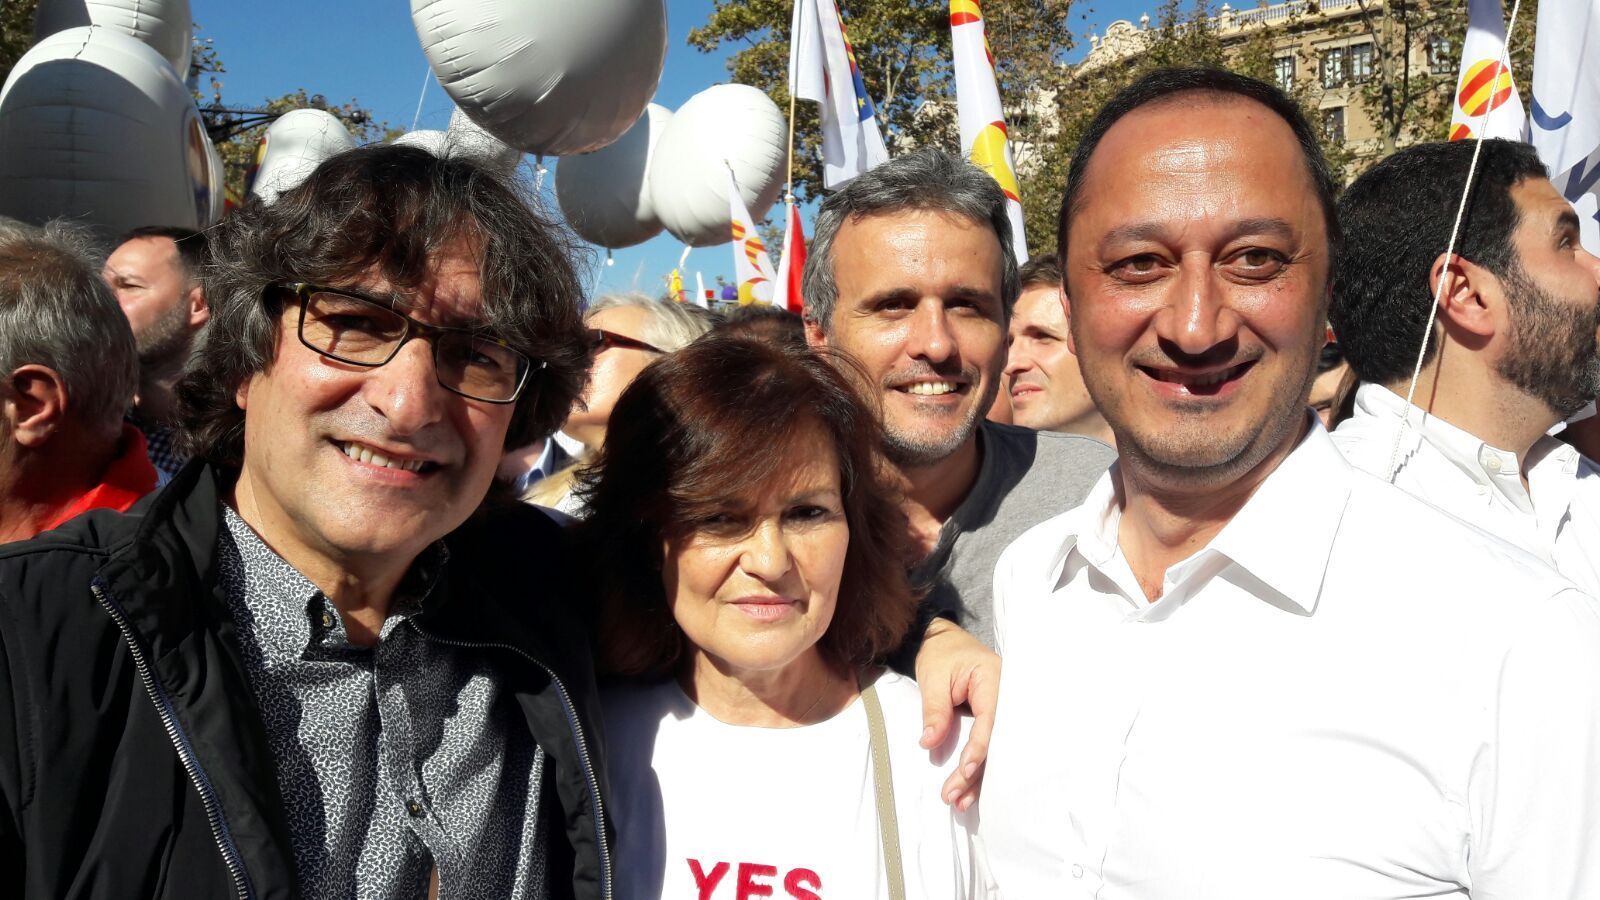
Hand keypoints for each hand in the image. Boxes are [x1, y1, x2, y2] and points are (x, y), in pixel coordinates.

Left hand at [915, 618, 999, 811]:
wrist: (944, 642)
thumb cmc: (940, 654)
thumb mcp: (932, 678)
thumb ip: (934, 710)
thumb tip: (929, 744)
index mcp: (994, 678)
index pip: (991, 719)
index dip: (979, 747)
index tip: (965, 770)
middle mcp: (1006, 697)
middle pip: (997, 741)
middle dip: (977, 772)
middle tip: (954, 796)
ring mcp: (1003, 710)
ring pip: (995, 750)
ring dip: (977, 778)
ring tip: (958, 802)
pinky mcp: (995, 721)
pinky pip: (990, 747)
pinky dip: (978, 768)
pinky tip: (967, 792)